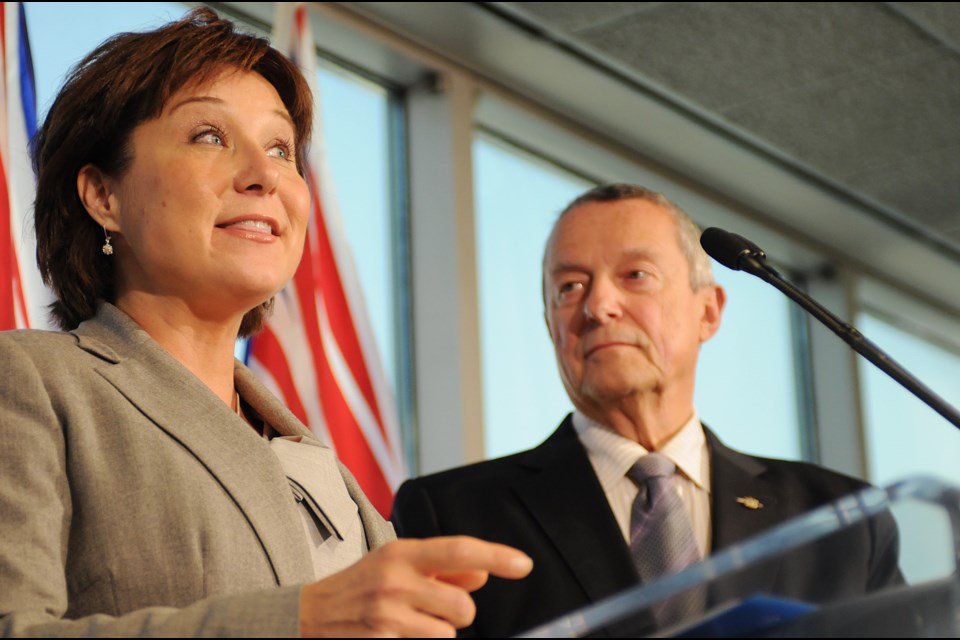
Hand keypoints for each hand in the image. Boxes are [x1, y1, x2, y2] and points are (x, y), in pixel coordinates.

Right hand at [298, 536, 532, 636]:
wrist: (305, 615)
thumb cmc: (358, 588)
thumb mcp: (395, 565)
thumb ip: (440, 569)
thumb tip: (481, 575)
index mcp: (402, 553)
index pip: (460, 550)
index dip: (497, 556)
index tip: (524, 565)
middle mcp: (396, 580)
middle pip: (463, 606)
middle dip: (457, 614)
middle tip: (431, 610)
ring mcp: (387, 616)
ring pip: (448, 634)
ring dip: (437, 634)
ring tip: (408, 625)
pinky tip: (395, 636)